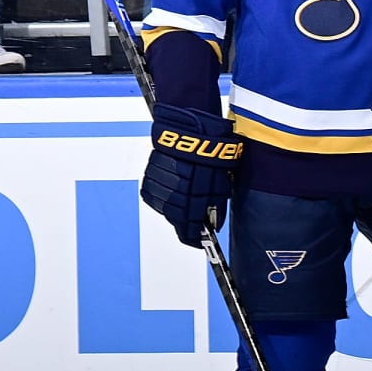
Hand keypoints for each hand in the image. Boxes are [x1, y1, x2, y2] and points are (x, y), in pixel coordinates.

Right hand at [140, 103, 240, 246]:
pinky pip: (157, 195)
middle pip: (177, 220)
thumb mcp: (222, 180)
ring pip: (166, 208)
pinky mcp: (150, 178)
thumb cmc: (211, 150)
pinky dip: (165, 195)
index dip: (194, 238)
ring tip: (187, 193)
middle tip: (195, 218)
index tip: (197, 242)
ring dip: (176, 207)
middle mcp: (174, 194)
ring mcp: (160, 187)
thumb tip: (212, 223)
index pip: (190, 229)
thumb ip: (215, 204)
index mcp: (194, 197)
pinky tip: (175, 186)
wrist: (189, 127)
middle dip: (187, 222)